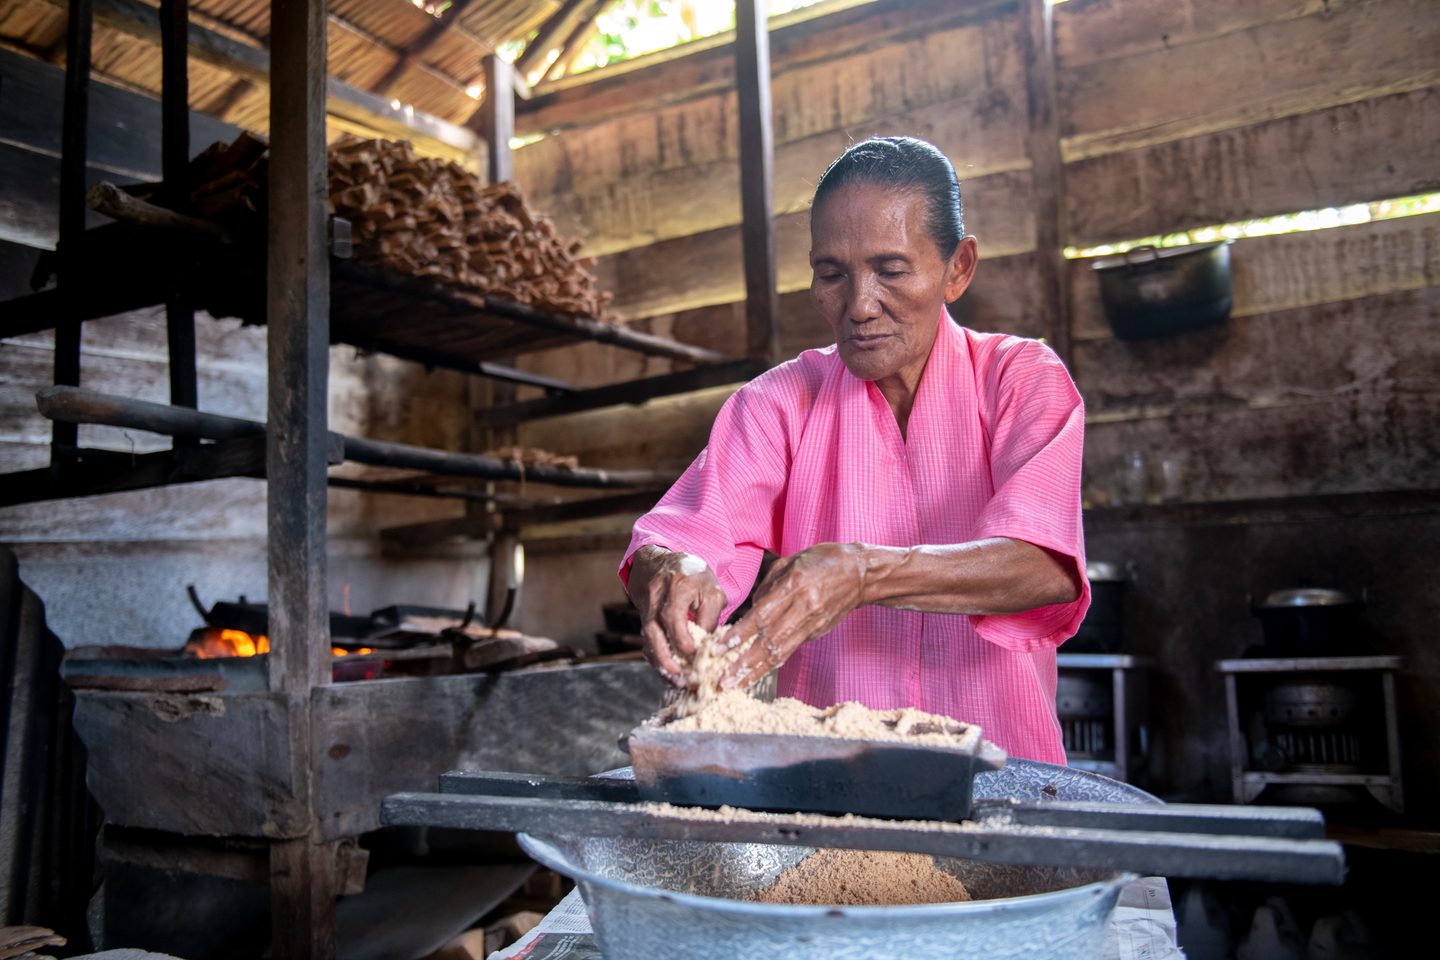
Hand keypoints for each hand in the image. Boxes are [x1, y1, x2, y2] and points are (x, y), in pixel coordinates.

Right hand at [627, 546, 727, 686]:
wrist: (664, 562)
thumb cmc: (694, 577)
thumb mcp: (711, 589)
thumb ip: (711, 616)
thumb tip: (709, 646)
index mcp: (677, 585)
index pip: (673, 615)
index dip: (681, 637)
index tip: (694, 654)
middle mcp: (656, 597)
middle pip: (653, 630)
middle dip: (665, 657)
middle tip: (680, 677)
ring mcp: (646, 608)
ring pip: (647, 638)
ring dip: (660, 662)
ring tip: (677, 681)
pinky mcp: (643, 618)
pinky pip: (646, 641)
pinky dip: (657, 658)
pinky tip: (669, 673)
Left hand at [721, 542, 869, 688]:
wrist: (861, 573)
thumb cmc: (823, 561)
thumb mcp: (792, 562)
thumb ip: (768, 585)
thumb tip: (750, 609)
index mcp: (794, 585)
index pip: (761, 616)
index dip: (739, 634)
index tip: (719, 648)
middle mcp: (803, 608)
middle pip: (769, 641)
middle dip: (743, 662)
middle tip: (724, 679)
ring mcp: (812, 623)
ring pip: (780, 652)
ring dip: (755, 671)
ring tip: (736, 685)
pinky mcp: (817, 632)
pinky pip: (790, 650)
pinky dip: (772, 664)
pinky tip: (756, 675)